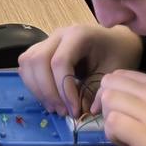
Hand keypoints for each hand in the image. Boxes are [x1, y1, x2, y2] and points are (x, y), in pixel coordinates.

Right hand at [17, 24, 142, 117]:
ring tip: (56, 108)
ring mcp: (48, 40)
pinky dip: (33, 85)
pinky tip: (49, 98)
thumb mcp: (113, 74)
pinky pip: (27, 65)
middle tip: (64, 111)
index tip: (75, 110)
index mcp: (78, 35)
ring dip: (38, 89)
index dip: (63, 89)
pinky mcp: (42, 49)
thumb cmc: (117, 56)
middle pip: (38, 61)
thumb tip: (81, 111)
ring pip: (28, 62)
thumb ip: (97, 92)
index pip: (59, 61)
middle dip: (48, 91)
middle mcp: (59, 34)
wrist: (117, 43)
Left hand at [93, 70, 145, 145]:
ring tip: (121, 134)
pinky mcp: (144, 134)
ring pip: (109, 100)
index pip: (122, 74)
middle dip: (105, 102)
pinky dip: (112, 134)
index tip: (113, 106)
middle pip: (110, 83)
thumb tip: (127, 102)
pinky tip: (125, 144)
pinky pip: (113, 122)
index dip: (111, 89)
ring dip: (108, 119)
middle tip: (113, 120)